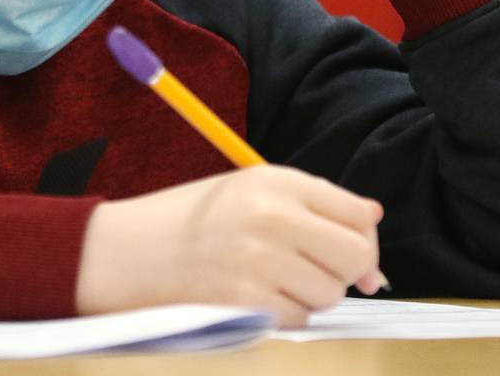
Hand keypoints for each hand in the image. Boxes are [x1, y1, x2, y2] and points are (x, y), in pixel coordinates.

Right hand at [74, 166, 385, 327]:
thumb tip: (373, 222)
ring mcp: (259, 260)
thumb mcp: (248, 190)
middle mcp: (272, 216)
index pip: (357, 213)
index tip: (350, 254)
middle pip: (354, 256)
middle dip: (346, 272)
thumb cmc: (191, 220)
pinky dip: (284, 314)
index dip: (364, 239)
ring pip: (329, 294)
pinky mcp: (246, 301)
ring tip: (270, 279)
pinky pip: (299, 318)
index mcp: (275, 181)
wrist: (126, 250)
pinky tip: (252, 296)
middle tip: (316, 272)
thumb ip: (312, 202)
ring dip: (310, 295)